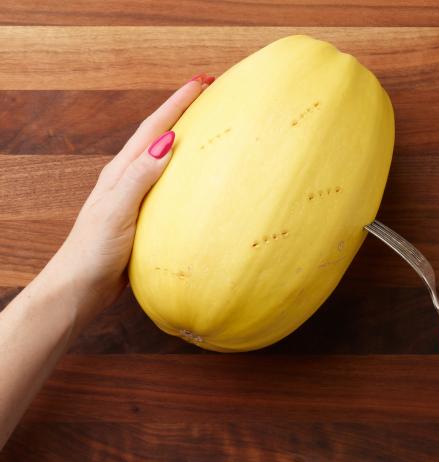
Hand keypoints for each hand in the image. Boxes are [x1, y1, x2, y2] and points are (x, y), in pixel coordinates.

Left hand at [43, 73, 213, 323]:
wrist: (80, 287)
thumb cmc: (94, 251)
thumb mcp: (116, 211)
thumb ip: (139, 177)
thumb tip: (167, 142)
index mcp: (121, 171)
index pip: (153, 128)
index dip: (177, 103)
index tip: (202, 81)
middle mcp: (128, 177)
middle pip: (158, 134)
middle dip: (182, 110)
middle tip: (210, 93)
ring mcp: (136, 195)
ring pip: (164, 157)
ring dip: (184, 136)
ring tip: (209, 126)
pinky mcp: (143, 214)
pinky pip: (169, 183)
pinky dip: (185, 170)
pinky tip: (199, 178)